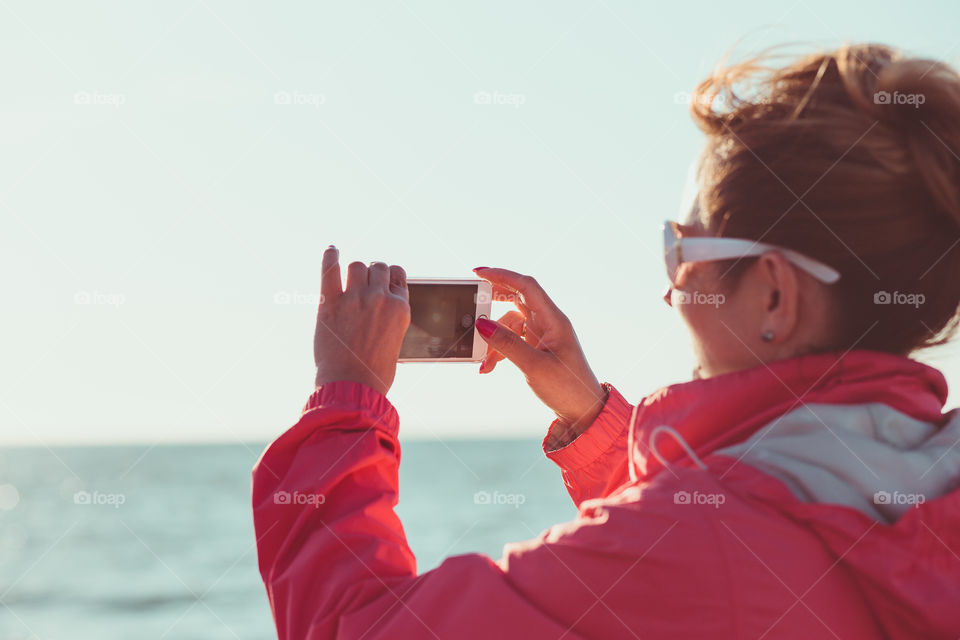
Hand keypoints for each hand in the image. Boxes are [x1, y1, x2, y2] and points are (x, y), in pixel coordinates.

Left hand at [314, 246, 410, 395]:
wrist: (352, 389)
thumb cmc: (375, 373)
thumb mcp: (395, 342)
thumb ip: (391, 319)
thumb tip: (384, 306)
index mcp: (401, 309)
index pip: (397, 275)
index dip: (388, 276)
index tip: (381, 281)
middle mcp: (381, 299)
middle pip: (378, 266)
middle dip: (371, 273)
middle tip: (364, 283)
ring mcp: (355, 299)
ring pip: (357, 265)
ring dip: (354, 270)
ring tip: (349, 279)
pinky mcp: (330, 304)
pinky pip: (330, 269)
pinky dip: (330, 257)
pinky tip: (331, 250)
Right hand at [473, 267, 605, 432]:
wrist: (583, 412)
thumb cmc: (567, 388)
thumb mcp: (533, 366)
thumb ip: (507, 344)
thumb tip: (481, 324)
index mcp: (554, 320)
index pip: (526, 286)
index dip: (502, 276)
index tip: (478, 273)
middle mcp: (549, 323)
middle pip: (517, 298)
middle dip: (493, 299)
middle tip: (471, 299)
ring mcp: (543, 335)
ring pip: (510, 323)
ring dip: (493, 340)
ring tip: (484, 363)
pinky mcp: (537, 348)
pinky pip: (512, 340)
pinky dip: (499, 350)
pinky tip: (489, 367)